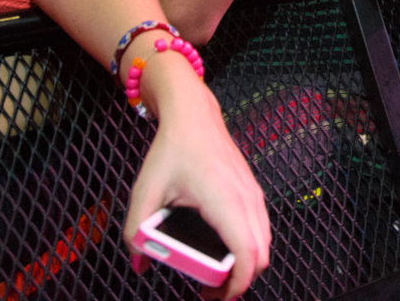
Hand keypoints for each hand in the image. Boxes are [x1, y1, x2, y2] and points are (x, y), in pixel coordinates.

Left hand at [126, 82, 269, 300]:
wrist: (194, 116)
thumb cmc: (174, 149)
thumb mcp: (145, 192)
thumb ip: (135, 232)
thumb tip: (140, 263)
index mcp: (223, 199)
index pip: (248, 253)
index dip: (237, 284)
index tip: (214, 296)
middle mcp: (246, 198)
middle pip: (261, 255)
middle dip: (239, 281)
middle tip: (209, 292)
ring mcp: (254, 194)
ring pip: (264, 243)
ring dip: (246, 265)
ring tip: (214, 276)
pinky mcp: (253, 193)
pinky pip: (261, 230)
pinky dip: (249, 249)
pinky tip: (224, 253)